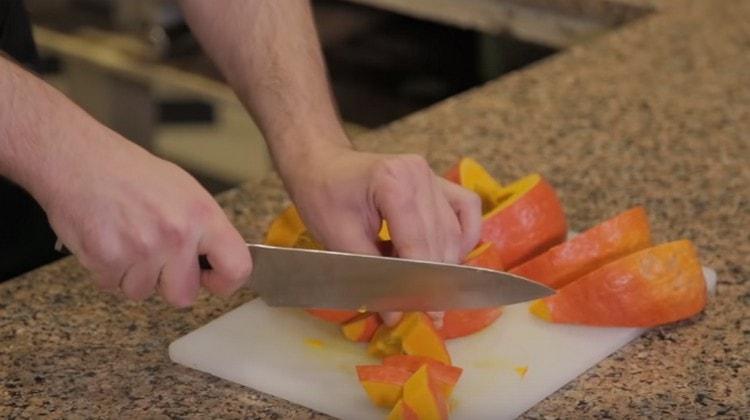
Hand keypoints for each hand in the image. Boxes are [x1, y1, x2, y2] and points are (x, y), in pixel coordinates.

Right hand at [42, 134, 251, 306]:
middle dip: (168, 283)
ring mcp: (141, 249)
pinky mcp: (106, 259)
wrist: (80, 159)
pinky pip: (111, 287)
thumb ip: (204, 229)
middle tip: (155, 256)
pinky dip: (106, 271)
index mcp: (202, 216)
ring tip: (126, 239)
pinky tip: (106, 240)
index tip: (211, 279)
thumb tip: (217, 261)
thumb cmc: (132, 173)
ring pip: (142, 293)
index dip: (225, 283)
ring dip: (132, 275)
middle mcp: (176, 235)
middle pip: (183, 297)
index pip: (237, 267)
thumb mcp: (185, 191)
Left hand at [280, 144, 481, 324]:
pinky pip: (466, 209)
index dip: (420, 281)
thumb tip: (395, 315)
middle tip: (430, 312)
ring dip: (447, 262)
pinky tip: (451, 257)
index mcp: (393, 182)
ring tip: (432, 289)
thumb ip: (369, 274)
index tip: (423, 314)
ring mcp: (432, 175)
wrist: (322, 165)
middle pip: (439, 238)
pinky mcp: (438, 180)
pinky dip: (464, 236)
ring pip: (455, 229)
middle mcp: (419, 174)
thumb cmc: (323, 197)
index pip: (417, 242)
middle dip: (435, 278)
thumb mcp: (338, 239)